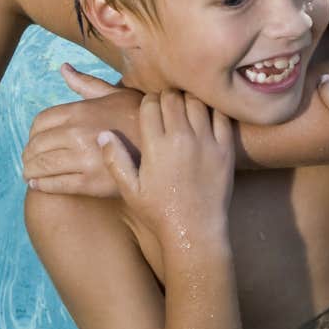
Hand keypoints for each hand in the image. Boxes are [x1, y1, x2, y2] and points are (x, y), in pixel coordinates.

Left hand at [22, 64, 142, 196]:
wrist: (165, 146)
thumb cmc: (139, 117)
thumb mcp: (114, 94)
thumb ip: (86, 84)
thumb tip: (63, 68)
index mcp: (80, 112)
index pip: (41, 122)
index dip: (33, 133)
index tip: (35, 140)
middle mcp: (77, 134)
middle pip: (37, 145)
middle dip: (29, 154)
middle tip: (29, 160)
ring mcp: (83, 159)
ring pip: (42, 166)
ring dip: (31, 170)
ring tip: (30, 174)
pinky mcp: (90, 183)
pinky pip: (56, 184)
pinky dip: (42, 185)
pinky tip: (37, 185)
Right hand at [100, 91, 234, 254]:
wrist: (195, 231)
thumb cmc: (159, 212)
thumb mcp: (130, 190)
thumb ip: (114, 160)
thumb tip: (103, 134)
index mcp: (156, 145)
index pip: (149, 103)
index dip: (147, 102)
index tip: (149, 108)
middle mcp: (181, 138)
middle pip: (173, 97)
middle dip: (166, 96)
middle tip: (166, 103)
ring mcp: (206, 142)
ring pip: (196, 102)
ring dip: (188, 99)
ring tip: (184, 107)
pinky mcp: (225, 149)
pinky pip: (220, 115)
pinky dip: (212, 109)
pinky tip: (206, 115)